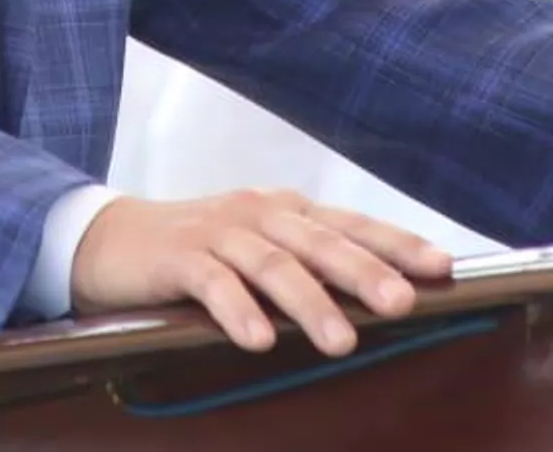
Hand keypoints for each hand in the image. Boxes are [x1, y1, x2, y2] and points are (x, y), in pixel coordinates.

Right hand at [69, 190, 452, 356]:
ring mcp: (217, 231)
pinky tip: (258, 338)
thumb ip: (309, 267)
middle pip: (318, 241)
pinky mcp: (177, 256)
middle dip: (363, 271)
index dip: (396, 243)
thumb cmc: (198, 251)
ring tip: (340, 341)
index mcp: (285, 210)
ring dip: (308, 302)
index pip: (350, 224)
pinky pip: (212, 282)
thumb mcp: (258, 250)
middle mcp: (257, 213)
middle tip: (403, 303)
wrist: (109, 239)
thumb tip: (384, 300)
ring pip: (272, 263)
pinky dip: (237, 309)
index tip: (444, 268)